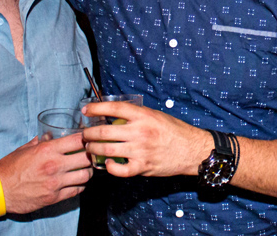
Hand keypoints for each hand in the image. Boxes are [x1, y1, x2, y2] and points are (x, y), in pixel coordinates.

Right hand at [0, 134, 92, 213]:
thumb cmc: (10, 167)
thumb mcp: (25, 148)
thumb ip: (40, 141)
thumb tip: (50, 135)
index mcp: (47, 150)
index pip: (78, 140)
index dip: (87, 138)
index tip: (88, 138)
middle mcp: (54, 165)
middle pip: (86, 158)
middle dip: (90, 155)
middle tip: (90, 154)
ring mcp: (56, 183)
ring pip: (85, 176)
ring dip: (88, 172)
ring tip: (85, 169)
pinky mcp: (54, 197)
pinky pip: (76, 190)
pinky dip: (80, 185)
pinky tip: (77, 181)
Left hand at [81, 102, 210, 177]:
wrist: (192, 149)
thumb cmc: (174, 131)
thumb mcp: (155, 115)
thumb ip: (136, 116)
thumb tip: (114, 115)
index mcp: (143, 116)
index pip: (113, 108)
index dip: (96, 108)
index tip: (86, 110)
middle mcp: (140, 132)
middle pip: (104, 131)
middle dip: (89, 133)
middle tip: (85, 134)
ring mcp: (140, 151)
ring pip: (107, 150)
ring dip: (93, 149)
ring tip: (90, 148)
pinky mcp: (142, 167)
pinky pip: (119, 170)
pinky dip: (110, 167)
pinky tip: (108, 163)